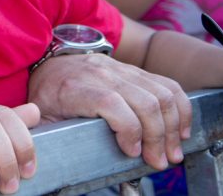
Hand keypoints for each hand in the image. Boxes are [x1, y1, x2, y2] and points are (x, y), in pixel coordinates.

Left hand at [28, 54, 190, 170]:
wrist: (51, 61)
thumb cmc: (47, 92)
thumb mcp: (42, 115)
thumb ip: (53, 133)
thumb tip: (59, 156)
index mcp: (74, 87)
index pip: (110, 103)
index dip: (128, 129)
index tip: (132, 152)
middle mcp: (100, 74)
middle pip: (143, 101)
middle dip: (157, 137)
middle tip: (158, 161)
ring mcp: (120, 69)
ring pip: (160, 93)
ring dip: (172, 126)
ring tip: (171, 151)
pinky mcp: (133, 69)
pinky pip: (167, 84)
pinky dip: (180, 108)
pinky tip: (179, 128)